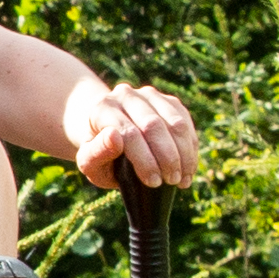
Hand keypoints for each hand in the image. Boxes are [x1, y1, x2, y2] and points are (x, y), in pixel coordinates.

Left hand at [60, 77, 201, 189]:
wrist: (108, 135)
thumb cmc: (99, 153)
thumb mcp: (88, 161)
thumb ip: (96, 153)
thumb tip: (114, 137)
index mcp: (102, 109)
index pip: (128, 133)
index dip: (144, 159)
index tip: (154, 182)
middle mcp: (126, 95)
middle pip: (153, 125)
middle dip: (167, 157)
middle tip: (172, 181)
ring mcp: (149, 95)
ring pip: (174, 122)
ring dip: (183, 153)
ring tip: (183, 179)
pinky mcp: (168, 100)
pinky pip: (186, 121)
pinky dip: (190, 147)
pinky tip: (189, 168)